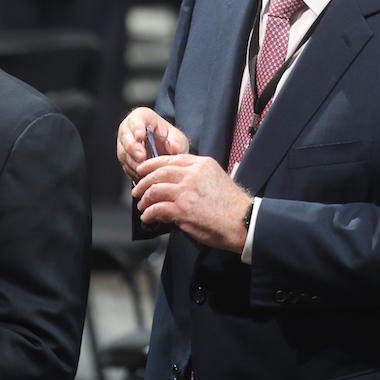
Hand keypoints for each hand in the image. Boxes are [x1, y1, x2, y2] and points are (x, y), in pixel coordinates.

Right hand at [117, 107, 188, 181]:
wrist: (166, 151)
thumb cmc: (170, 140)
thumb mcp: (178, 138)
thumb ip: (176, 142)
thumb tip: (174, 147)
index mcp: (143, 117)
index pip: (136, 119)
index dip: (136, 127)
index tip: (140, 136)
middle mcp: (130, 128)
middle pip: (125, 136)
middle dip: (133, 148)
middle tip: (142, 157)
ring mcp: (125, 144)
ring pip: (123, 153)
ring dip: (133, 162)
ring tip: (145, 169)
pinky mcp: (125, 158)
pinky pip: (125, 165)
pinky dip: (133, 171)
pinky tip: (143, 174)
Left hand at [132, 153, 251, 252]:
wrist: (243, 221)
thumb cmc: (232, 205)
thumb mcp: (215, 179)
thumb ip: (195, 177)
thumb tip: (177, 186)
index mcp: (202, 164)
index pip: (171, 159)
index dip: (153, 164)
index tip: (143, 169)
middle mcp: (192, 174)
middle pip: (159, 172)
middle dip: (144, 181)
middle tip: (137, 190)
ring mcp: (186, 191)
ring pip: (155, 189)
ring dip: (145, 199)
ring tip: (142, 206)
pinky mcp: (182, 209)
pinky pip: (158, 208)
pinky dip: (149, 213)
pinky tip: (148, 217)